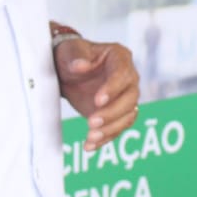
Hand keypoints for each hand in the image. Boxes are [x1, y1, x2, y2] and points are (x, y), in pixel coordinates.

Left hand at [54, 36, 139, 150]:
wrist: (66, 72)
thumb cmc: (70, 55)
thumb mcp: (70, 51)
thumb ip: (76, 57)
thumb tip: (81, 66)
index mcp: (120, 57)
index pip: (123, 74)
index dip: (113, 89)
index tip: (97, 101)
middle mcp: (128, 78)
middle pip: (130, 98)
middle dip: (112, 113)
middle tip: (91, 122)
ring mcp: (124, 97)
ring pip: (128, 116)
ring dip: (111, 129)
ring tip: (90, 137)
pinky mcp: (117, 114)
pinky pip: (118, 128)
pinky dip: (105, 138)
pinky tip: (90, 145)